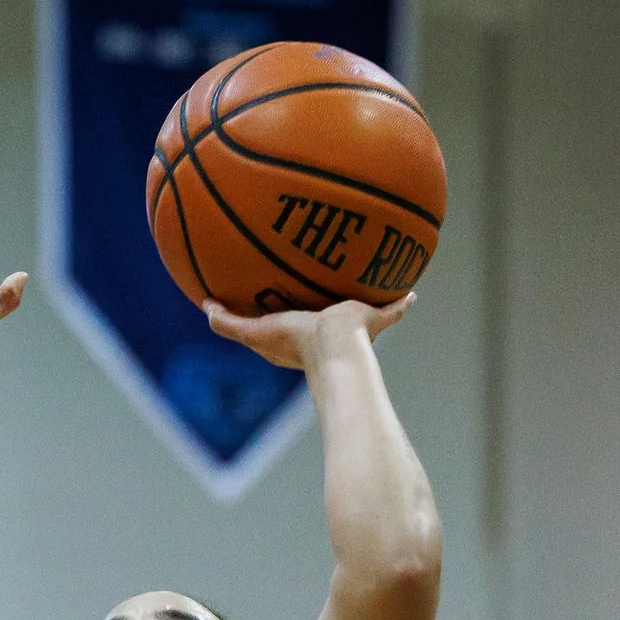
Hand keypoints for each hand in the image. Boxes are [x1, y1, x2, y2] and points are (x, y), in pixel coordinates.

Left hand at [204, 293, 411, 370]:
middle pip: (328, 311)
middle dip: (328, 297)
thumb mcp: (255, 331)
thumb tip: (206, 304)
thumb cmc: (296, 341)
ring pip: (363, 309)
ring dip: (368, 296)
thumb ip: (228, 322)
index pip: (293, 320)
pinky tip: (413, 290)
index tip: (287, 288)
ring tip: (374, 272)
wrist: (335, 346)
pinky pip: (394, 307)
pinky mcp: (376, 319)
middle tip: (329, 274)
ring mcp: (356, 328)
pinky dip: (403, 303)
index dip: (289, 306)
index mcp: (301, 336)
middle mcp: (328, 332)